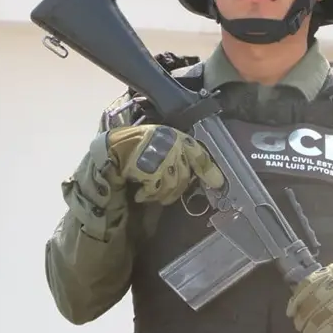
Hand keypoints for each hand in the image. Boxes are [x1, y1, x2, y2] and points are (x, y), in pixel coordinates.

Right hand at [104, 124, 224, 204]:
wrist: (114, 146)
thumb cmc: (139, 144)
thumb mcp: (165, 143)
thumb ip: (184, 155)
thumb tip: (209, 176)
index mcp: (178, 138)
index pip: (199, 155)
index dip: (210, 171)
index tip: (219, 183)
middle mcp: (173, 146)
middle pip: (185, 177)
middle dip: (176, 187)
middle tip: (163, 190)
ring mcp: (162, 158)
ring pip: (173, 186)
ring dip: (161, 194)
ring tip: (151, 192)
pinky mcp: (150, 169)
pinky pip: (156, 190)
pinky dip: (148, 195)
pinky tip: (140, 193)